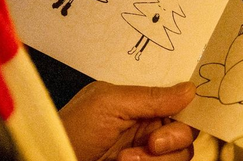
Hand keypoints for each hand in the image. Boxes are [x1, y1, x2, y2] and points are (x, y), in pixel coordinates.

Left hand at [59, 81, 196, 160]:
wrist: (52, 160)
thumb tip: (190, 89)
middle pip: (186, 132)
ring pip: (179, 156)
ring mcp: (145, 154)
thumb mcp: (109, 104)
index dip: (187, 109)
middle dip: (173, 139)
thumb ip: (150, 97)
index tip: (182, 116)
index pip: (178, 102)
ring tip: (125, 160)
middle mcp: (145, 128)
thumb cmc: (71, 130)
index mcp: (139, 104)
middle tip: (152, 143)